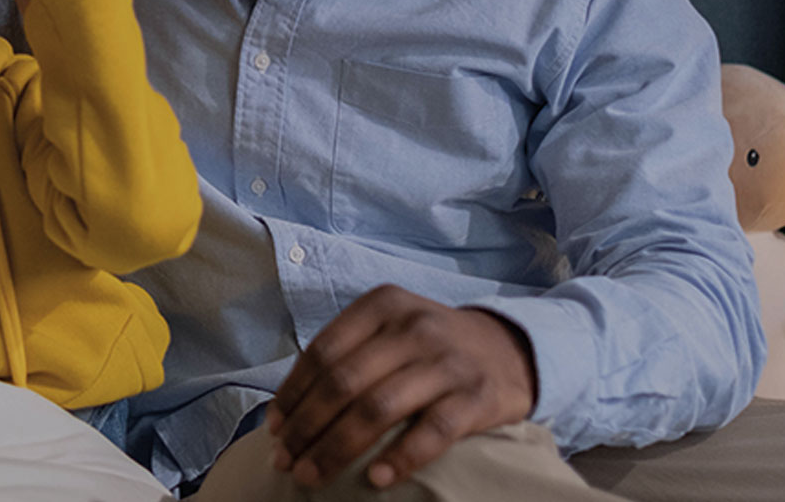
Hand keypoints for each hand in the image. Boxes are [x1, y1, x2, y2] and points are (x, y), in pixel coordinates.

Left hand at [267, 285, 536, 489]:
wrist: (509, 348)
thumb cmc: (429, 346)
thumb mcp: (389, 328)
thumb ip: (346, 355)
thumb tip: (287, 411)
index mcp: (382, 305)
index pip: (323, 352)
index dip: (293, 394)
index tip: (275, 429)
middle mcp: (413, 327)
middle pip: (343, 383)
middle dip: (306, 428)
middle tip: (285, 461)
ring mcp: (446, 361)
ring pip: (378, 408)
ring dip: (337, 448)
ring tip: (311, 476)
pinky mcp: (477, 396)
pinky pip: (432, 432)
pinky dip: (399, 458)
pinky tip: (374, 479)